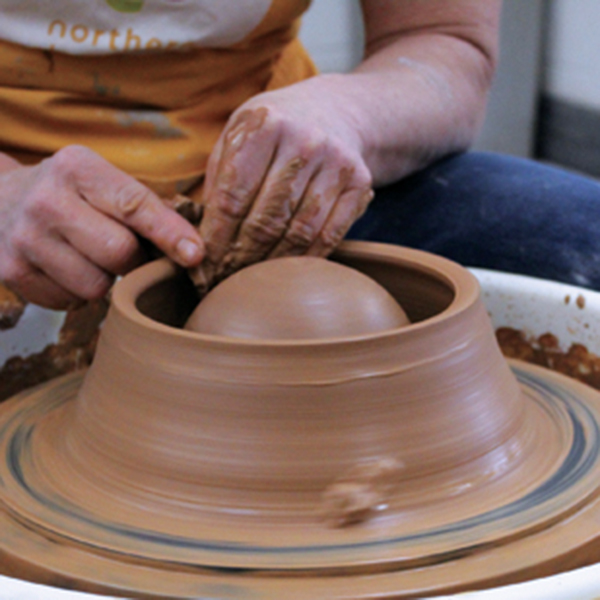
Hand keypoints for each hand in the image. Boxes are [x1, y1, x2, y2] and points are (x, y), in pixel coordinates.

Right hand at [0, 145, 203, 308]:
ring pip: (97, 286)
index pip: (134, 205)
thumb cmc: (68, 195)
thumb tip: (192, 248)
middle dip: (133, 261)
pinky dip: (78, 293)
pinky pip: (71, 302)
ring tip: (89, 257)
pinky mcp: (12, 272)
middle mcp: (47, 200)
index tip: (196, 255)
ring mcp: (25, 238)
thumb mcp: (100, 182)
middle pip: (119, 253)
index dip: (169, 234)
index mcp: (77, 168)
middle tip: (126, 253)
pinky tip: (66, 269)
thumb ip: (143, 207)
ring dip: (105, 280)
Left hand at [193, 78, 373, 290]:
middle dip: (240, 257)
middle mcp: (305, 141)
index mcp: (265, 124)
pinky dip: (306, 259)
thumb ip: (218, 177)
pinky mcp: (359, 184)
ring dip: (271, 264)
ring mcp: (336, 163)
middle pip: (266, 219)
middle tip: (224, 279)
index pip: (232, 195)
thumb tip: (198, 234)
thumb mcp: (238, 134)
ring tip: (251, 278)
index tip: (204, 263)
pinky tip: (286, 271)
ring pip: (299, 232)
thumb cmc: (274, 131)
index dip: (216, 236)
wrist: (333, 112)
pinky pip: (330, 235)